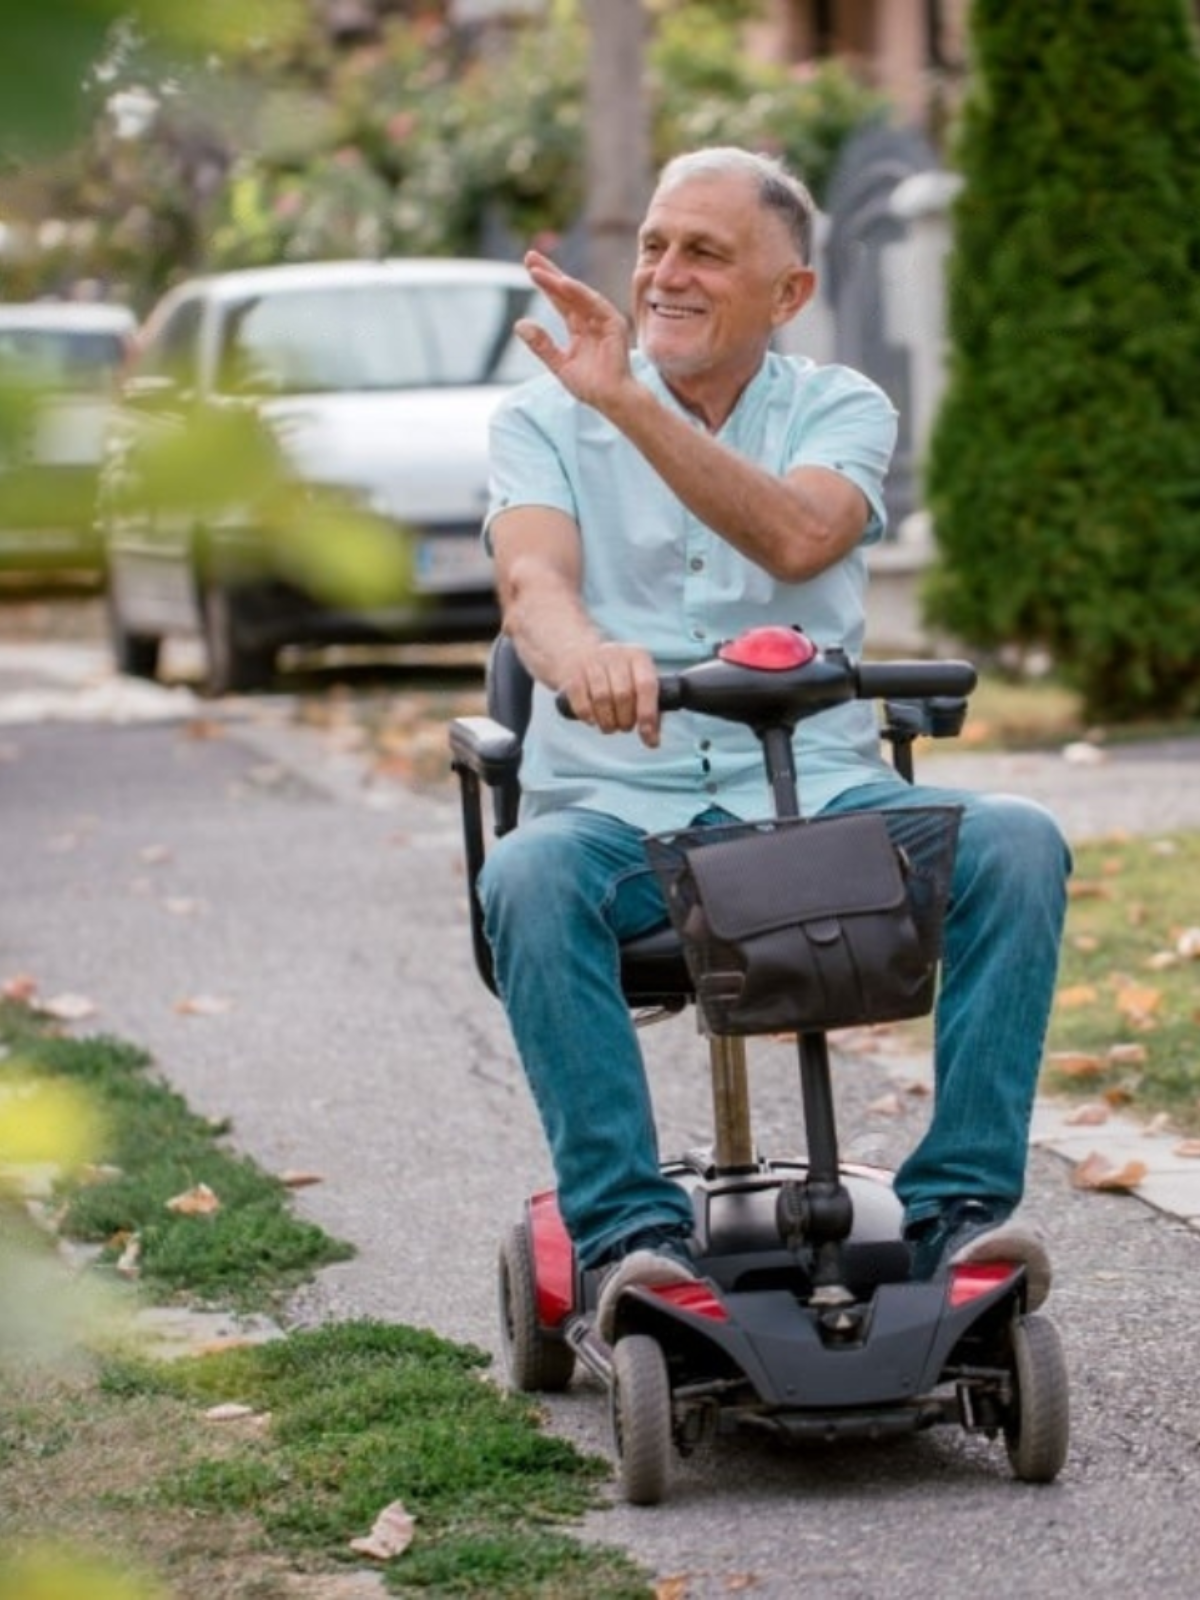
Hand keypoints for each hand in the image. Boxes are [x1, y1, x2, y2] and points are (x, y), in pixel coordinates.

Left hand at [515, 250, 634, 414]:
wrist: (611, 400)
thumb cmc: (590, 386)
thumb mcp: (559, 364)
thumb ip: (541, 345)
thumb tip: (519, 324)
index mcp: (578, 326)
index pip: (559, 299)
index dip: (545, 283)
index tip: (529, 267)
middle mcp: (591, 318)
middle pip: (567, 291)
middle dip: (549, 273)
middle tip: (530, 256)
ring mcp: (603, 320)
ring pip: (578, 295)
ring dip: (559, 281)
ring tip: (538, 271)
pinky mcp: (614, 324)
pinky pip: (595, 304)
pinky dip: (580, 293)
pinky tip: (564, 283)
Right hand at [560, 639, 660, 747]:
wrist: (575, 654)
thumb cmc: (615, 677)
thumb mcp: (636, 684)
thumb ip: (649, 711)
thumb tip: (652, 741)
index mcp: (638, 656)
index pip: (647, 685)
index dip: (647, 713)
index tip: (647, 736)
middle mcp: (616, 654)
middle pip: (623, 694)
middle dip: (625, 720)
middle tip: (624, 726)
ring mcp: (592, 662)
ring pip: (602, 698)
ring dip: (607, 722)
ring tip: (609, 726)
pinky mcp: (572, 674)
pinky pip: (582, 703)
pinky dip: (589, 717)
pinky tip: (593, 720)